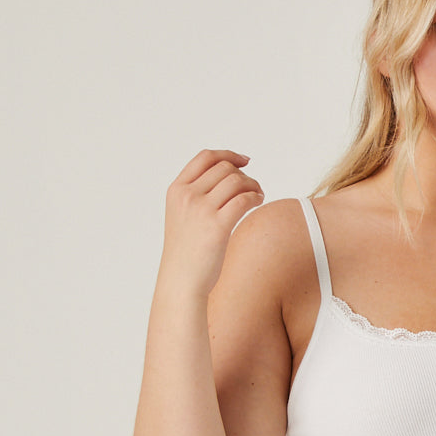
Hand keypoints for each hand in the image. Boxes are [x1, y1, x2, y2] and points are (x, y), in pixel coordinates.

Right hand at [158, 147, 263, 297]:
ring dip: (253, 185)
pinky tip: (258, 203)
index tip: (245, 161)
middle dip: (244, 175)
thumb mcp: (182, 216)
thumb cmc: (186, 252)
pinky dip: (256, 197)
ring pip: (237, 180)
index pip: (205, 158)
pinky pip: (244, 199)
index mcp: (176, 190)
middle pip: (225, 168)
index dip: (228, 154)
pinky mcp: (218, 226)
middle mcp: (187, 195)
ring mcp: (201, 209)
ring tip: (258, 195)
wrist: (181, 281)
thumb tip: (228, 177)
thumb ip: (196, 196)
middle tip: (254, 188)